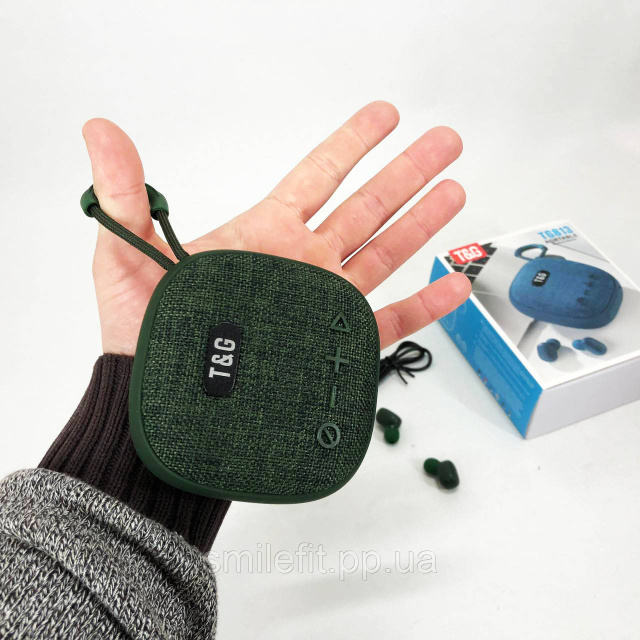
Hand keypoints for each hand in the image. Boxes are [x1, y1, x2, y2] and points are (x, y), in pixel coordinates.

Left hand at [84, 101, 469, 354]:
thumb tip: (101, 132)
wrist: (163, 406)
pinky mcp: (332, 346)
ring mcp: (320, 303)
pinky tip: (449, 286)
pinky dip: (422, 307)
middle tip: (443, 142)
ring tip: (454, 192)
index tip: (385, 116)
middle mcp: (300, 263)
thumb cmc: (144, 335)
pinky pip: (386, 323)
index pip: (318, 175)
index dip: (353, 143)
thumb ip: (127, 193)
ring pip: (383, 254)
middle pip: (365, 206)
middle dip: (407, 171)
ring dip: (421, 224)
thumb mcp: (128, 255)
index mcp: (263, 234)